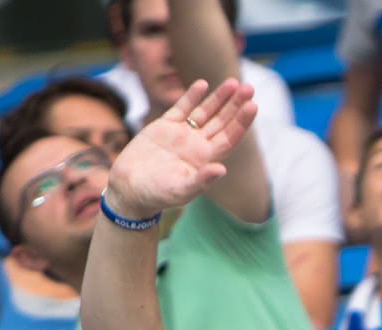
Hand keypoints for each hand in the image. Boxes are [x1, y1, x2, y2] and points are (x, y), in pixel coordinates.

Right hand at [104, 79, 256, 218]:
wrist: (129, 189)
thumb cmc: (156, 195)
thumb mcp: (180, 191)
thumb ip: (201, 181)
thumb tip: (221, 169)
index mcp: (206, 160)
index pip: (229, 138)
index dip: (241, 122)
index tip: (253, 106)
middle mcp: (198, 145)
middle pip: (222, 121)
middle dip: (235, 105)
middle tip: (249, 88)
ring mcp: (182, 135)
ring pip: (205, 112)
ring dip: (219, 97)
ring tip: (233, 82)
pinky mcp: (164, 126)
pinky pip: (182, 108)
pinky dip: (191, 96)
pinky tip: (203, 84)